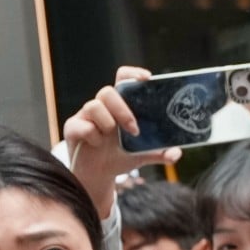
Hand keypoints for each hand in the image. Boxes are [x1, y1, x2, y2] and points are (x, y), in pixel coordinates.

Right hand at [62, 66, 181, 218]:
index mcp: (121, 105)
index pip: (123, 78)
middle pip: (108, 91)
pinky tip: (97, 144)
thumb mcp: (143, 154)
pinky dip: (92, 136)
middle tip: (134, 129)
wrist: (100, 175)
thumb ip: (161, 153)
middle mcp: (103, 107)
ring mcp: (86, 116)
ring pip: (93, 105)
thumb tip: (176, 154)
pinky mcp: (73, 128)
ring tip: (112, 138)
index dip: (133, 73)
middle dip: (123, 109)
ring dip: (108, 123)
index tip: (147, 78)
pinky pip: (81, 125)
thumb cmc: (121, 156)